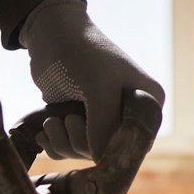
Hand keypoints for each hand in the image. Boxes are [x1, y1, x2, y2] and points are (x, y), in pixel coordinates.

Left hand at [20, 0, 164, 160]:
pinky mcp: (81, 122)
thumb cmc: (80, 52)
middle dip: (80, 142)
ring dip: (63, 142)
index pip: (135, 145)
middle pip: (108, 154)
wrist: (50, 33)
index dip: (107, 147)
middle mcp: (129, 115)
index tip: (85, 126)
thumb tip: (102, 160)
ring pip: (85, 153)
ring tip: (53, 121)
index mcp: (147, 103)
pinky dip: (55, 144)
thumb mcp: (98, 85)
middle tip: (67, 119)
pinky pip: (70, 150)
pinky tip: (45, 131)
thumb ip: (104, 124)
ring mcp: (104, 119)